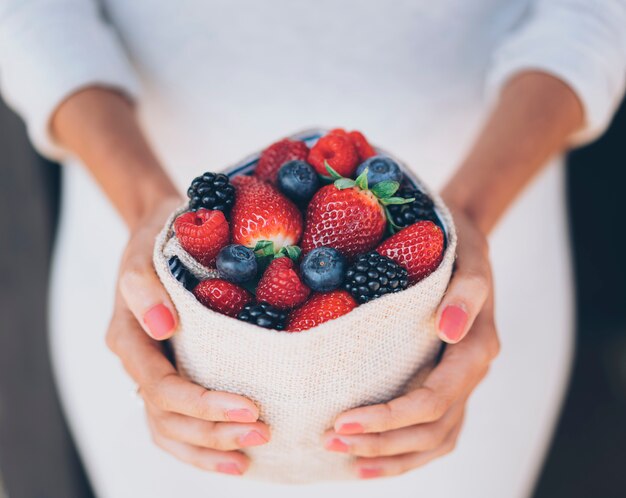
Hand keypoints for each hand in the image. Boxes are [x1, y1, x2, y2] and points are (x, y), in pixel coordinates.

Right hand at [106, 198, 269, 475]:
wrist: (163, 234)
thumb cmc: (160, 241)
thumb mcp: (147, 252)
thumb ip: (145, 287)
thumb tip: (163, 326)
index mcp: (129, 338)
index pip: (161, 388)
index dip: (202, 404)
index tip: (249, 407)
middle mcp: (139, 363)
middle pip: (168, 417)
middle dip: (213, 431)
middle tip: (262, 433)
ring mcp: (154, 372)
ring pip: (169, 429)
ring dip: (208, 447)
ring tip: (250, 457)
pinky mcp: (170, 374)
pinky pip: (176, 423)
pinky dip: (201, 445)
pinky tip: (233, 457)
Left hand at [322, 207, 499, 477]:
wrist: (464, 244)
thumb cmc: (457, 250)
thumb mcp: (467, 260)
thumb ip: (466, 294)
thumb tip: (449, 329)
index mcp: (476, 348)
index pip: (434, 399)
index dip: (390, 417)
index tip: (343, 419)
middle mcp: (470, 373)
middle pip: (431, 428)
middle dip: (383, 441)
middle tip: (332, 440)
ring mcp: (461, 383)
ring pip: (434, 439)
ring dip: (392, 455)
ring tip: (346, 458)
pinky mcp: (447, 385)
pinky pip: (434, 432)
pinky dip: (405, 453)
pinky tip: (370, 458)